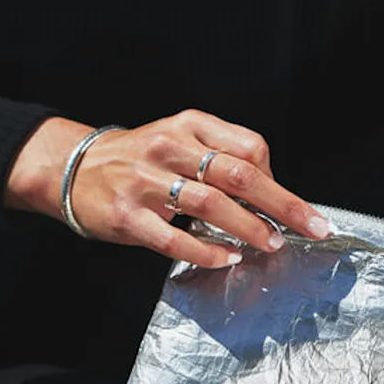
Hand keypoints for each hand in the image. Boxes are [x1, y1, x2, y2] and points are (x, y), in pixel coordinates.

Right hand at [5, 111, 328, 267]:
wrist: (71, 168)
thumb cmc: (139, 160)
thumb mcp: (180, 141)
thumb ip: (222, 158)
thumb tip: (272, 194)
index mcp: (189, 126)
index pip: (249, 147)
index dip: (276, 178)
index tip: (292, 205)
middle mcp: (169, 148)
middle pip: (238, 174)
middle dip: (282, 204)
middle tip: (312, 227)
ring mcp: (145, 181)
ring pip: (209, 203)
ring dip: (248, 227)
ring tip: (270, 243)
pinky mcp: (127, 215)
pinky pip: (174, 238)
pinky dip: (206, 250)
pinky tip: (227, 257)